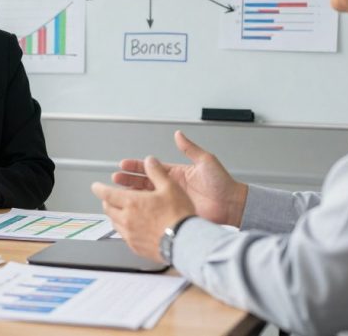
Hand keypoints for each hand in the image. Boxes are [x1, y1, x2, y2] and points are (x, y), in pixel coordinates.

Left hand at [92, 156, 194, 262]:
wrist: (185, 242)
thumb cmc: (178, 216)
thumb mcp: (170, 187)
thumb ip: (157, 173)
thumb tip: (150, 161)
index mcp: (131, 203)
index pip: (106, 194)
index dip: (99, 189)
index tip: (96, 187)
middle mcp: (127, 219)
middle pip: (108, 209)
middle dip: (107, 202)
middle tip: (111, 198)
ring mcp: (130, 235)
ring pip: (115, 223)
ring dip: (116, 216)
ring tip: (124, 212)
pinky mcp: (136, 247)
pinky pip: (124, 236)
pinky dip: (125, 229)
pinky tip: (134, 227)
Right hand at [112, 131, 247, 226]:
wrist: (232, 205)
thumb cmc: (223, 183)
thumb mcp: (206, 161)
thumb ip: (190, 148)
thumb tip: (178, 134)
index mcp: (176, 173)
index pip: (151, 168)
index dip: (136, 166)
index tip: (123, 165)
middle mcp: (172, 186)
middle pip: (144, 182)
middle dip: (128, 180)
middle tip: (115, 179)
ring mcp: (173, 201)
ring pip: (147, 197)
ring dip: (133, 195)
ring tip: (119, 194)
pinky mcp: (176, 213)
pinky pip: (156, 211)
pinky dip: (144, 210)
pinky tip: (135, 210)